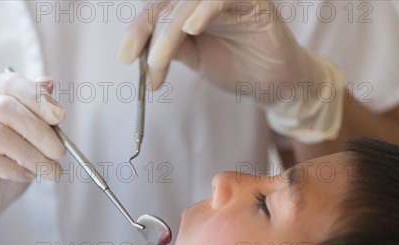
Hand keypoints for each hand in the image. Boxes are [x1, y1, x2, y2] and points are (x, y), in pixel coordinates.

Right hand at [0, 72, 65, 244]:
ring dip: (32, 155)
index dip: (37, 97)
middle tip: (60, 152)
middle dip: (39, 131)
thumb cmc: (3, 163)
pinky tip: (27, 176)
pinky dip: (14, 169)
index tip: (60, 118)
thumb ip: (37, 114)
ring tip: (50, 171)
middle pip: (6, 108)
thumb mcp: (27, 137)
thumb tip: (49, 84)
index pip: (10, 82)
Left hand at [119, 0, 343, 141]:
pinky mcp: (253, 1)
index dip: (138, 31)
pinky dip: (204, 11)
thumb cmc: (237, 67)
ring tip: (160, 61)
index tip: (124, 57)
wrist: (273, 83)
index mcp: (189, 10)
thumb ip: (172, 49)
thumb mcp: (195, 60)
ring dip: (169, 32)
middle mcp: (206, 0)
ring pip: (188, 2)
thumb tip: (141, 52)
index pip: (157, 10)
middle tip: (141, 63)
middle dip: (148, 33)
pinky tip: (192, 30)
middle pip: (167, 3)